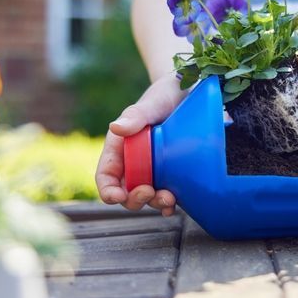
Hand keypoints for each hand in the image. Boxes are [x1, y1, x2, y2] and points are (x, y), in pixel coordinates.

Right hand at [95, 72, 184, 215]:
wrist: (191, 92)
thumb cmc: (165, 94)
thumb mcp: (152, 104)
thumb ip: (135, 116)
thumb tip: (116, 128)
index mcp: (120, 148)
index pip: (106, 176)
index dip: (108, 190)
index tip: (117, 197)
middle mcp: (134, 162)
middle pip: (126, 192)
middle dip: (135, 199)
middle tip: (151, 192)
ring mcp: (153, 170)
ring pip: (147, 197)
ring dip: (155, 203)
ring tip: (169, 199)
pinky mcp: (171, 173)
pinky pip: (165, 194)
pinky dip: (168, 204)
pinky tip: (176, 206)